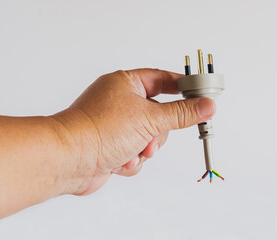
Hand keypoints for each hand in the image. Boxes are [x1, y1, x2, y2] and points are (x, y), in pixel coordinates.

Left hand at [52, 69, 215, 194]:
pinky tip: (118, 160)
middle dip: (157, 133)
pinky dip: (132, 160)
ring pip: (149, 138)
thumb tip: (206, 106)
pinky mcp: (112, 146)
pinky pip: (136, 153)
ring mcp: (116, 125)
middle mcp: (120, 102)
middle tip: (152, 137)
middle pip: (158, 115)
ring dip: (144, 149)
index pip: (162, 79)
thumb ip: (182, 113)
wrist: (69, 159)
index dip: (182, 87)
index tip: (200, 94)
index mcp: (126, 84)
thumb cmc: (100, 129)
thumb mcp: (150, 118)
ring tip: (132, 151)